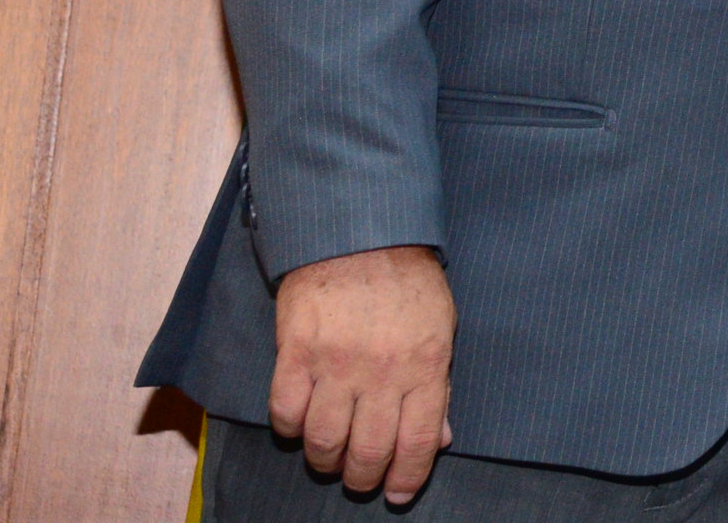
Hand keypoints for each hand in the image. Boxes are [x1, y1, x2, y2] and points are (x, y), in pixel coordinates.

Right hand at [269, 244, 455, 504]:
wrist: (360, 233)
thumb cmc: (408, 282)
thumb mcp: (441, 328)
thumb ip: (439, 386)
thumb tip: (441, 439)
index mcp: (426, 365)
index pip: (418, 442)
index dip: (407, 478)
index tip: (398, 495)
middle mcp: (381, 372)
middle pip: (369, 451)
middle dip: (364, 478)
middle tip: (360, 480)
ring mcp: (336, 364)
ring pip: (325, 441)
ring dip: (326, 460)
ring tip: (330, 458)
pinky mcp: (295, 353)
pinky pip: (286, 412)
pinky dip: (291, 428)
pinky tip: (301, 425)